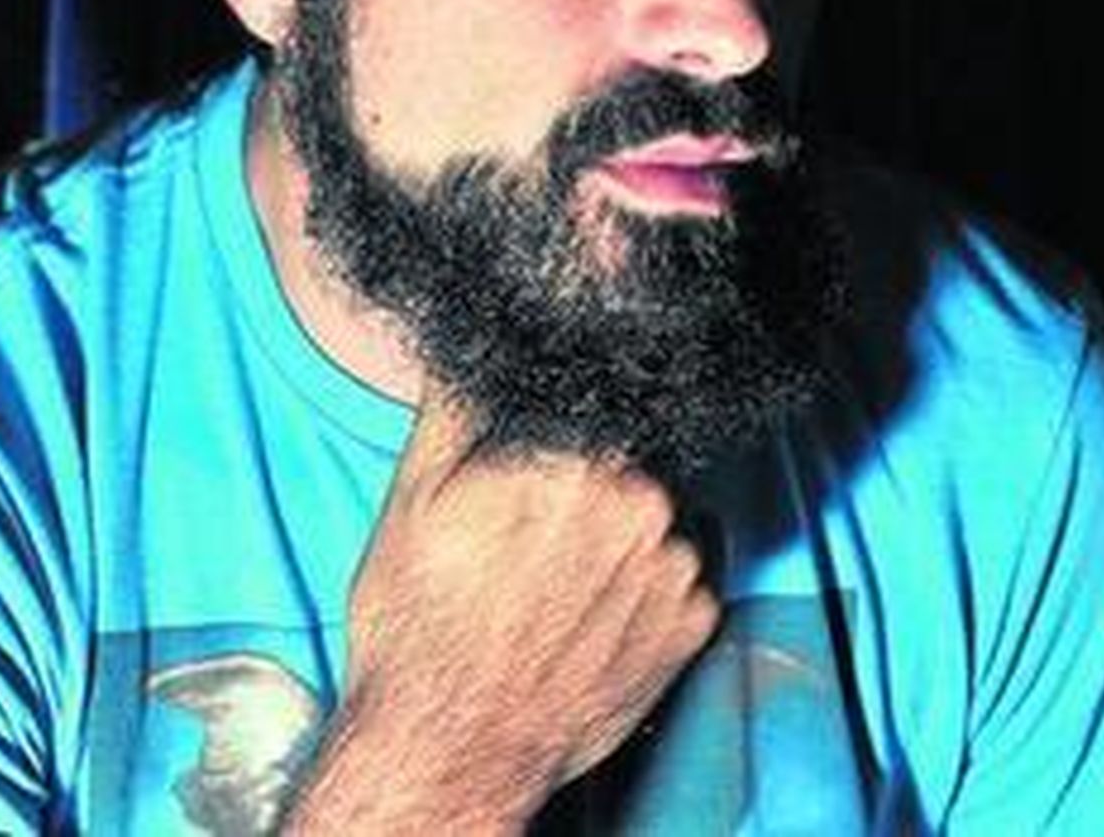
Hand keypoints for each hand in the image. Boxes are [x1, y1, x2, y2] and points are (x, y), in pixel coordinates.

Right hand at [283, 384, 720, 831]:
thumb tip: (468, 354)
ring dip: (616, 540)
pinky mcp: (691, 630)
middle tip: (527, 533)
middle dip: (583, 487)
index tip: (522, 468)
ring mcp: (671, 572)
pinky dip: (641, 592)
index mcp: (573, 462)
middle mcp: (639, 508)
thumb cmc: (420, 626)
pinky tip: (587, 617)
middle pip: (621, 465)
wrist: (450, 750)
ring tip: (553, 583)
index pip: (583, 411)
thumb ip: (452, 412)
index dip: (549, 440)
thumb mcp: (412, 501)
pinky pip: (676, 581)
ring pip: (650, 522)